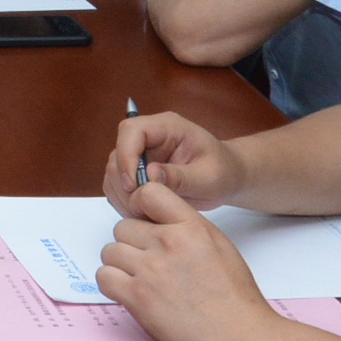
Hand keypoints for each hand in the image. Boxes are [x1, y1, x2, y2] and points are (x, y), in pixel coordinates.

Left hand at [94, 184, 282, 340]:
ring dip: (120, 266)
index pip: (148, 192)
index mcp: (191, 226)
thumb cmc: (235, 298)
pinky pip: (104, 277)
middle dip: (132, 244)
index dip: (141, 208)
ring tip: (142, 282)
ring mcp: (151, 269)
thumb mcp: (218, 246)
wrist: (242, 338)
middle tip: (149, 265)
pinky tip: (131, 294)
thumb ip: (186, 228)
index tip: (146, 226)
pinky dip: (113, 285)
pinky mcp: (138, 297)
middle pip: (122, 227)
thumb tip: (156, 222)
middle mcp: (169, 242)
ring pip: (110, 251)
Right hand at [102, 111, 243, 213]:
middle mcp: (149, 137)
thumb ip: (180, 176)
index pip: (131, 130)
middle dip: (124, 182)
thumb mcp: (209, 177)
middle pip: (117, 152)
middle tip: (140, 207)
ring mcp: (140, 154)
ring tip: (143, 213)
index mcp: (167, 127)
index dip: (126, 156)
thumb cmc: (223, 172)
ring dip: (122, 195)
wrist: (226, 177)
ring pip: (113, 171)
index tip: (133, 185)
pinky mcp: (136, 171)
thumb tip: (150, 175)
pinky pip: (117, 185)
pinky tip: (142, 213)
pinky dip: (123, 201)